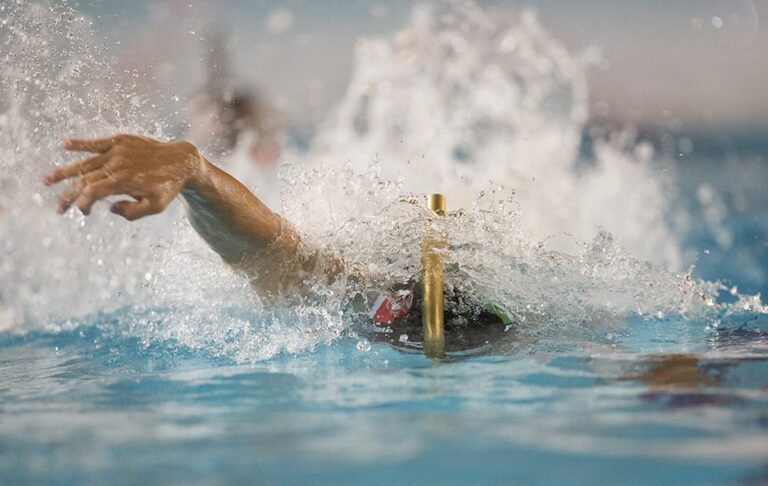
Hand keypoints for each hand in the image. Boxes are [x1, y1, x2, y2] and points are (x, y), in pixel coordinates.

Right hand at [44, 134, 203, 219]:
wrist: (181, 161)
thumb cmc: (168, 187)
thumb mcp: (156, 207)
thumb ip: (133, 212)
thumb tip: (109, 208)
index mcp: (123, 182)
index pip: (93, 193)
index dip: (83, 203)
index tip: (83, 212)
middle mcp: (116, 165)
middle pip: (84, 180)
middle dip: (68, 194)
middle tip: (58, 208)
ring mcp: (117, 151)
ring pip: (85, 162)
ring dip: (65, 172)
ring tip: (47, 179)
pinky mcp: (120, 140)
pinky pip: (97, 142)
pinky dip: (81, 144)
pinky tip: (65, 145)